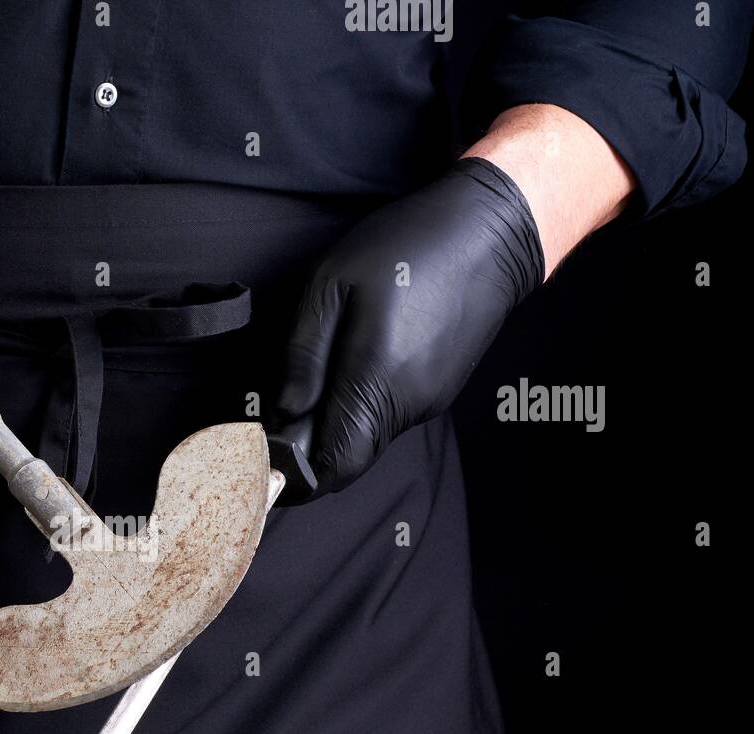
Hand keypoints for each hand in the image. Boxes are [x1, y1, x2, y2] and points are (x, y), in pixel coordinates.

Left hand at [269, 157, 543, 499]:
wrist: (491, 232)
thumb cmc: (405, 247)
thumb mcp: (332, 284)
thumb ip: (304, 354)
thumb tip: (286, 411)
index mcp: (375, 381)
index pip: (332, 466)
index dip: (298, 472)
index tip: (271, 451)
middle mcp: (407, 404)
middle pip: (350, 461)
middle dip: (313, 450)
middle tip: (287, 413)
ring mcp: (429, 401)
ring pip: (370, 440)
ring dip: (339, 425)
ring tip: (325, 376)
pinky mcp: (440, 391)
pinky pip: (391, 418)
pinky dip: (365, 408)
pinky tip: (360, 363)